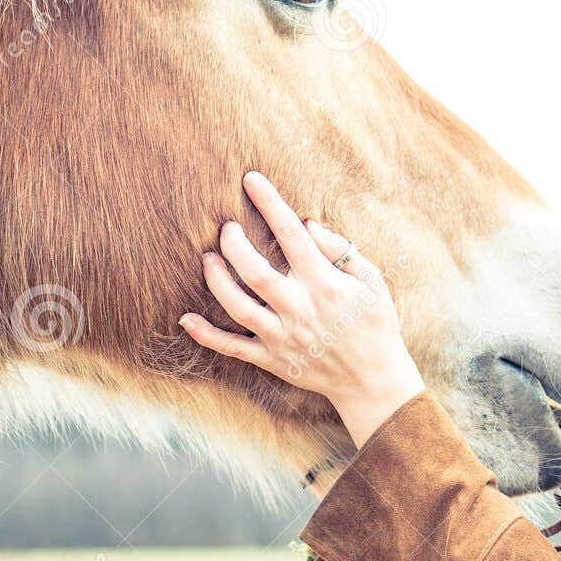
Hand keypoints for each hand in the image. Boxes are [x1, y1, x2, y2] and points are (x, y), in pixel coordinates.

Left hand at [179, 170, 425, 447]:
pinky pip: (233, 348)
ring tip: (208, 259)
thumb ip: (341, 251)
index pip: (292, 236)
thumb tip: (307, 225)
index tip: (251, 180)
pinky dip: (207, 335)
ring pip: (238, 306)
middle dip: (234, 244)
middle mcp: (300, 309)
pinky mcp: (272, 359)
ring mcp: (282, 336)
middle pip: (254, 271)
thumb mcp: (372, 282)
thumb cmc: (375, 324)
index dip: (270, 204)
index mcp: (325, 285)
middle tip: (227, 228)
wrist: (373, 380)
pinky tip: (186, 318)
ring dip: (217, 280)